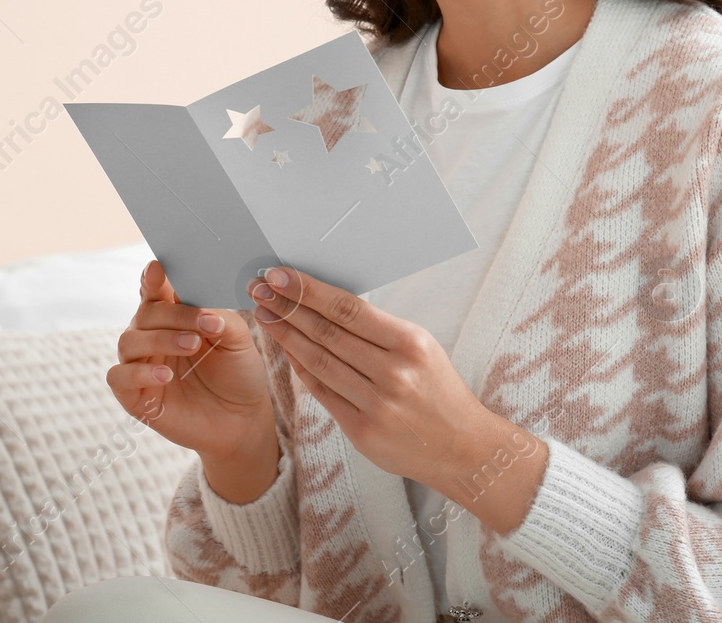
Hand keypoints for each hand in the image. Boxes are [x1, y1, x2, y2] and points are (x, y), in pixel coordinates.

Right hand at [107, 259, 273, 460]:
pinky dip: (139, 373)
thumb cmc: (238, 374)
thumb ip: (220, 318)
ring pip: (129, 341)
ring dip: (160, 339)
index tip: (158, 268)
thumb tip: (204, 308)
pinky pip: (119, 377)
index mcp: (174, 317)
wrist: (242, 420)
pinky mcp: (134, 397)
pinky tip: (166, 375)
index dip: (153, 278)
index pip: (156, 291)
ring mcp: (140, 365)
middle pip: (146, 314)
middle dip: (174, 315)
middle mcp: (152, 336)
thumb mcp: (238, 340)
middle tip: (205, 324)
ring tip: (192, 345)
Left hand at [248, 266, 529, 496]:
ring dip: (286, 336)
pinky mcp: (362, 432)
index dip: (309, 291)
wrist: (463, 447)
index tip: (280, 275)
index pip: (349, 309)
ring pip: (318, 362)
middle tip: (259, 290)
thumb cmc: (439, 391)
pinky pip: (322, 393)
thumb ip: (378, 331)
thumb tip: (325, 304)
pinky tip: (286, 351)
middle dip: (287, 308)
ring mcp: (377, 405)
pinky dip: (301, 369)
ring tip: (264, 315)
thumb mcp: (421, 349)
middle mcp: (393, 373)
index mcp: (411, 343)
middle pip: (328, 333)